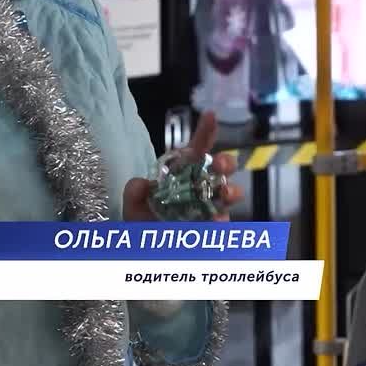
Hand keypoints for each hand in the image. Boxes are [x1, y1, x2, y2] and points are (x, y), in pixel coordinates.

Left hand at [123, 112, 243, 221]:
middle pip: (221, 168)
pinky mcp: (213, 227)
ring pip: (229, 193)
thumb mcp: (133, 203)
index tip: (211, 115)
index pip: (197, 149)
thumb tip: (141, 184)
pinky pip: (223, 222)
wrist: (144, 249)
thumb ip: (134, 191)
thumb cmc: (143, 220)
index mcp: (183, 173)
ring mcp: (210, 207)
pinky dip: (221, 220)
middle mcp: (201, 187)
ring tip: (226, 193)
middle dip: (226, 161)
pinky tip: (216, 220)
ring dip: (231, 190)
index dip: (206, 131)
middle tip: (221, 164)